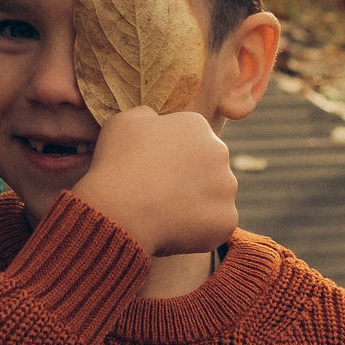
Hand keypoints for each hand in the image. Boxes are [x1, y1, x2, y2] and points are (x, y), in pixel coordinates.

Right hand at [75, 107, 238, 256]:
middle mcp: (220, 151)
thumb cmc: (117, 163)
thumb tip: (155, 120)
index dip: (170, 155)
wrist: (120, 208)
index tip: (153, 167)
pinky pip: (216, 223)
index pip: (191, 139)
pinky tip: (174, 227)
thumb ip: (146, 116)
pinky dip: (200, 228)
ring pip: (215, 194)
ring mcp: (227, 186)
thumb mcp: (124, 122)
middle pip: (208, 165)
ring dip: (197, 201)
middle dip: (190, 177)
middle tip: (160, 191)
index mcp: (197, 125)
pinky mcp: (227, 218)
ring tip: (165, 210)